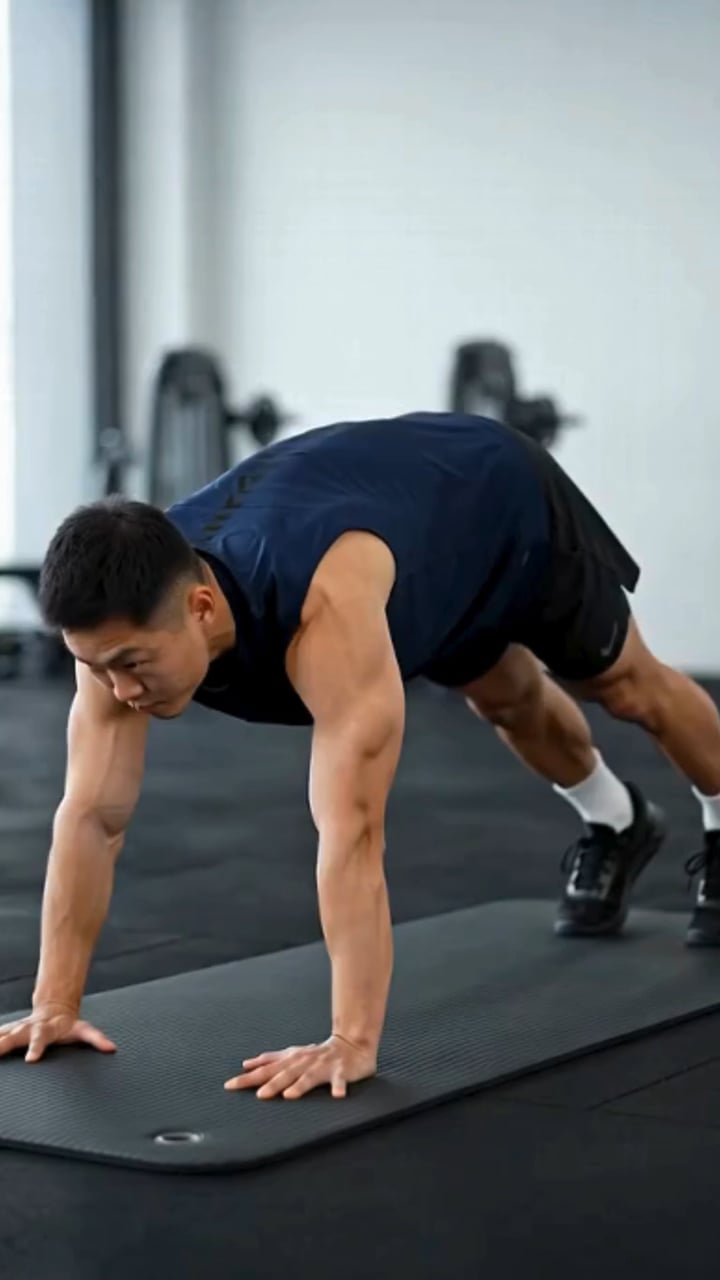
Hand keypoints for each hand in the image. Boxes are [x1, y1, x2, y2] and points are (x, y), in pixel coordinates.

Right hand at [0, 1004, 116, 1062]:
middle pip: (13, 1037)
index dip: (36, 1049)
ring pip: (0, 1035)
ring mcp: (16, 1029)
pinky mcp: (9, 1032)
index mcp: (45, 1030)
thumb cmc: (68, 1025)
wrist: (55, 1007)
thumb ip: (96, 1039)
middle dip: (2, 1045)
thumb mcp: (84, 1030)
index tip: (31, 1060)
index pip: (40, 1040)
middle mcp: (27, 1028)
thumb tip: (112, 1048)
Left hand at [224, 1034, 376, 1099]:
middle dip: (271, 1084)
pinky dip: (339, 1087)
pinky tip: (337, 1096)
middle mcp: (304, 1062)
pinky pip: (340, 1081)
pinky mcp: (341, 1071)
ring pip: (309, 1077)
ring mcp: (323, 1066)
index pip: (265, 1070)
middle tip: (258, 1095)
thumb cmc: (318, 1054)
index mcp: (291, 1060)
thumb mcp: (292, 1054)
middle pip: (285, 1074)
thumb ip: (270, 1060)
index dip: (248, 1078)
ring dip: (300, 1086)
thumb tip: (246, 1064)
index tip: (230, 1086)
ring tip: (289, 1095)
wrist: (351, 1043)